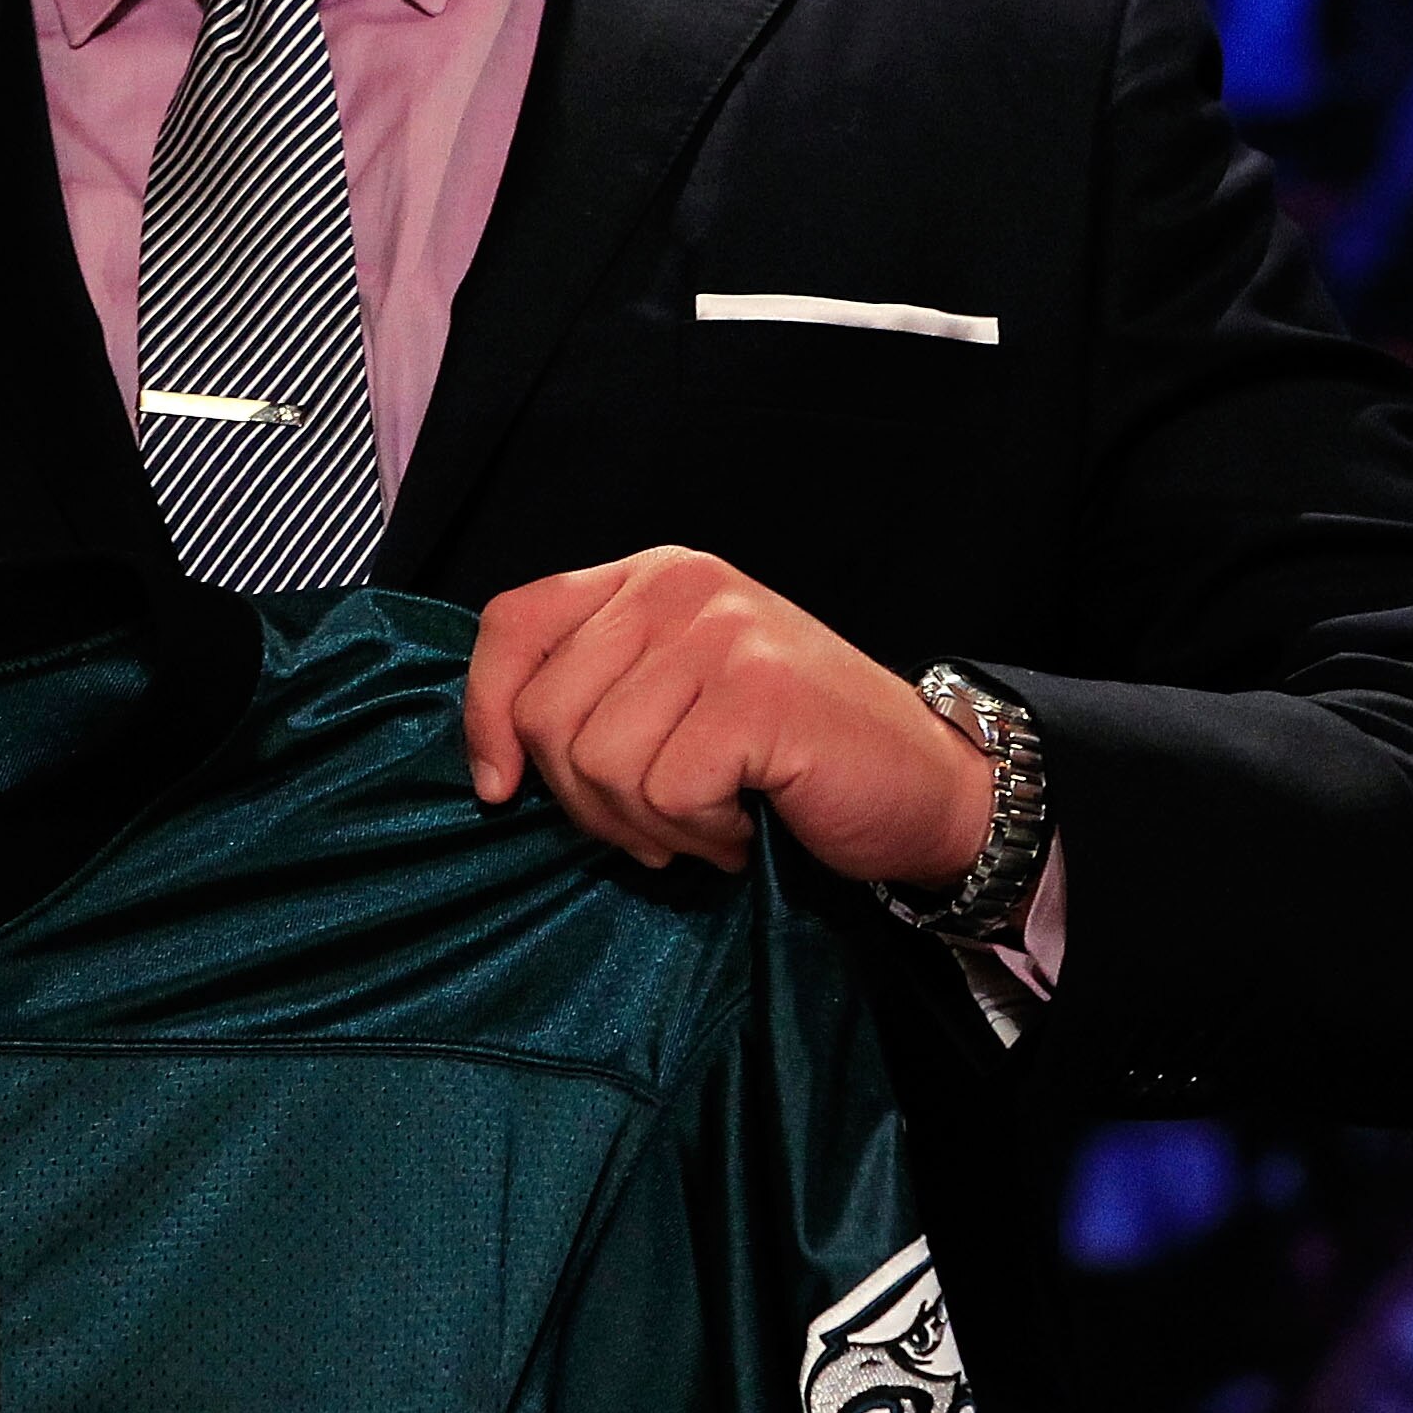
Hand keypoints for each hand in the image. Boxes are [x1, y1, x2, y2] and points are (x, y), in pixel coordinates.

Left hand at [462, 545, 993, 881]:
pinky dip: (699, 834)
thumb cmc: (793, 755)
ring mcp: (723, 634)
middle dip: (585, 800)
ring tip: (712, 820)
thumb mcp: (676, 698)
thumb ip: (595, 696)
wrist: (928, 785)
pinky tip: (746, 823)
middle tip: (660, 821)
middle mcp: (680, 586)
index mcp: (649, 577)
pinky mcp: (759, 694)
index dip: (484, 713)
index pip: (513, 623)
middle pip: (544, 713)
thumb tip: (493, 762)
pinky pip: (664, 792)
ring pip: (598, 762)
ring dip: (649, 825)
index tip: (501, 787)